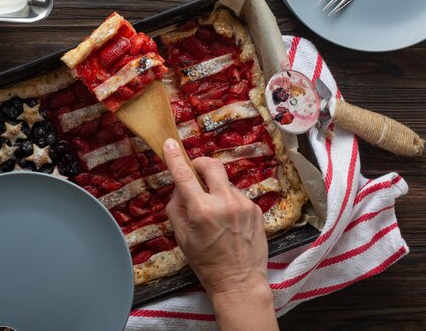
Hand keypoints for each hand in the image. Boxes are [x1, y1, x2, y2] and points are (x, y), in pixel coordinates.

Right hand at [163, 139, 278, 330]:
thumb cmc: (206, 263)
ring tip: (215, 213)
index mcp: (202, 211)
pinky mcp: (256, 208)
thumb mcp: (182, 237)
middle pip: (212, 165)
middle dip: (200, 163)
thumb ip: (176, 207)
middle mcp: (225, 203)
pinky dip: (228, 202)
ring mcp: (244, 204)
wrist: (240, 281)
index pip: (185, 176)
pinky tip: (229, 222)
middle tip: (194, 171)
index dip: (175, 157)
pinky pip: (237, 196)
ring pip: (224, 183)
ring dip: (215, 189)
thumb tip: (179, 187)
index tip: (170, 144)